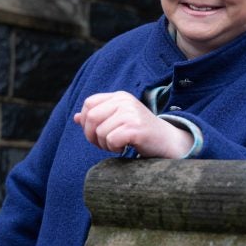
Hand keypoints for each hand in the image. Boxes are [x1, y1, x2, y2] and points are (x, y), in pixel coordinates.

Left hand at [73, 91, 192, 157]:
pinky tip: (126, 147)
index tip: (97, 134)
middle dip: (92, 136)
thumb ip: (99, 118)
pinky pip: (111, 140)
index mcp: (119, 96)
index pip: (88, 104)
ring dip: (105, 145)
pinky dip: (115, 148)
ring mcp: (131, 113)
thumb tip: (76, 117)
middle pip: (90, 117)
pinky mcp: (136, 127)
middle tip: (105, 144)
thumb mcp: (119, 120)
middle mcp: (125, 101)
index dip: (86, 122)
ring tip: (118, 145)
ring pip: (100, 132)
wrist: (169, 142)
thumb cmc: (142, 133)